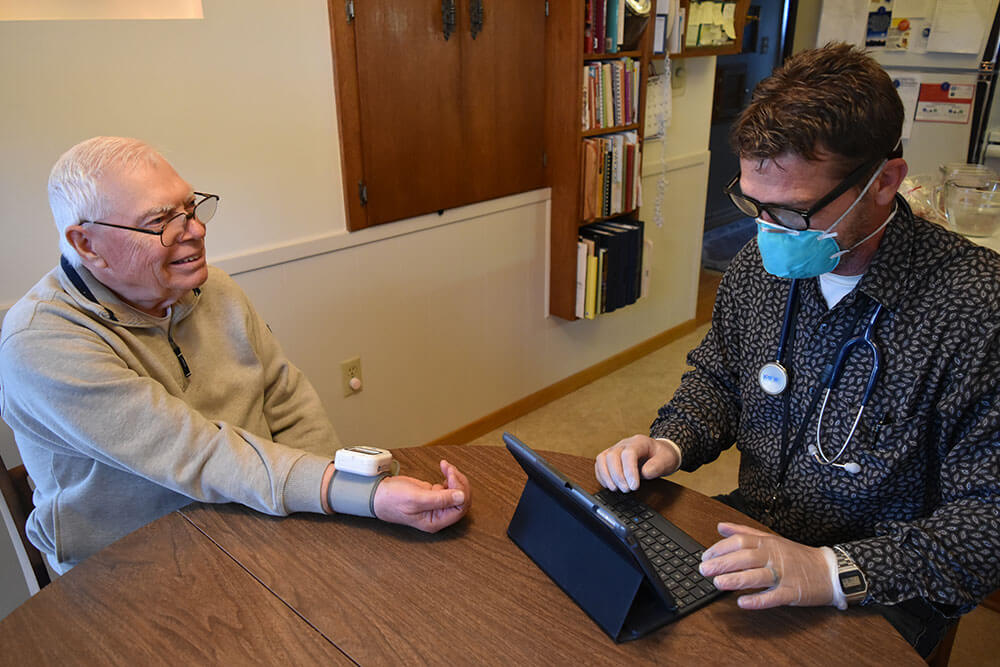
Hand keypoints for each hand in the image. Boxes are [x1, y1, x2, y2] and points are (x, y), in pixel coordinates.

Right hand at [372, 459, 469, 532]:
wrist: (378, 493)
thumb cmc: (392, 500)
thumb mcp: (416, 498)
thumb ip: (440, 499)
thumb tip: (462, 497)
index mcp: (435, 521)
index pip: (460, 508)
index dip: (460, 491)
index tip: (451, 476)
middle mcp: (438, 515)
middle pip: (461, 500)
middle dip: (459, 482)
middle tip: (449, 469)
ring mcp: (436, 504)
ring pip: (457, 492)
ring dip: (455, 477)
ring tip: (445, 466)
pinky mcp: (433, 495)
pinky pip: (449, 487)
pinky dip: (449, 476)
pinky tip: (444, 468)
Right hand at [594, 435, 679, 491]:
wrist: (659, 453)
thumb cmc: (663, 456)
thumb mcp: (667, 460)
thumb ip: (658, 466)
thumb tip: (645, 473)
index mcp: (639, 442)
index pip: (628, 454)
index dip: (629, 471)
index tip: (634, 486)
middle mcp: (624, 444)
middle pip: (612, 456)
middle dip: (617, 476)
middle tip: (627, 489)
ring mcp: (615, 450)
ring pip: (602, 459)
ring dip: (607, 476)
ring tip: (616, 489)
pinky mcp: (610, 458)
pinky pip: (599, 465)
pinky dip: (602, 476)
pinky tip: (610, 486)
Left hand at [699, 522, 833, 608]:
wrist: (830, 570)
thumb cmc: (797, 555)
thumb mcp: (771, 539)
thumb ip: (745, 532)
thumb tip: (721, 527)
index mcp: (768, 543)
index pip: (740, 541)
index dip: (720, 548)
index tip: (705, 556)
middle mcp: (774, 556)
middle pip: (745, 558)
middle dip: (722, 563)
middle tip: (704, 570)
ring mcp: (784, 574)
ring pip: (757, 576)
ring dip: (736, 580)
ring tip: (718, 584)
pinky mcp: (793, 592)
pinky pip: (774, 596)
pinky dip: (758, 600)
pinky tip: (742, 603)